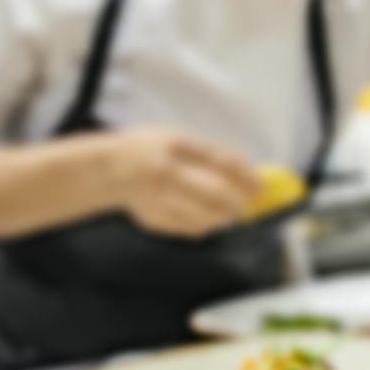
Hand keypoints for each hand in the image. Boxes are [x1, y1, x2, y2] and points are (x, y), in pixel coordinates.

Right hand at [108, 127, 261, 237]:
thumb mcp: (178, 140)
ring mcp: (159, 198)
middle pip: (216, 194)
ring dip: (223, 217)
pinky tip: (203, 218)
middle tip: (245, 205)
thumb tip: (248, 176)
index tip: (260, 187)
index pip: (220, 162)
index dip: (246, 177)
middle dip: (238, 203)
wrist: (108, 170)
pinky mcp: (155, 220)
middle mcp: (166, 172)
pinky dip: (204, 225)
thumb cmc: (150, 151)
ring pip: (206, 217)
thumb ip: (209, 155)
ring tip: (226, 212)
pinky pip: (191, 229)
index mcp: (175, 146)